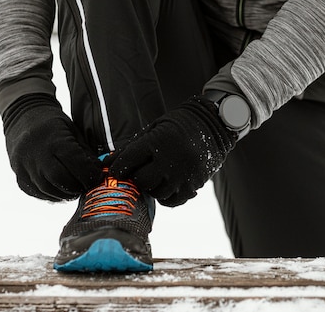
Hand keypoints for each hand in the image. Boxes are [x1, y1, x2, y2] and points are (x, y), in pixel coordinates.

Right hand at [3, 94, 102, 200]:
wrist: (23, 116)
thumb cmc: (54, 123)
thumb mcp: (73, 130)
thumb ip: (85, 152)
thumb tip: (99, 172)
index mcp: (54, 140)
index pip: (75, 164)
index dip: (89, 175)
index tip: (98, 178)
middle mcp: (36, 154)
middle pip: (61, 180)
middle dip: (77, 187)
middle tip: (87, 187)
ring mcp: (24, 166)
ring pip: (48, 190)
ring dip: (65, 194)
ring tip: (75, 190)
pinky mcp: (18, 175)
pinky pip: (36, 192)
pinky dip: (51, 195)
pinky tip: (60, 191)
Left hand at [110, 96, 236, 206]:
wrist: (214, 125)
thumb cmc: (180, 124)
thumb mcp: (155, 128)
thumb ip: (133, 146)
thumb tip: (109, 162)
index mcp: (157, 142)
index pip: (127, 162)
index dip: (117, 168)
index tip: (114, 171)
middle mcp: (170, 160)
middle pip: (141, 180)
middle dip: (136, 177)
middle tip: (138, 171)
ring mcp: (183, 174)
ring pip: (156, 192)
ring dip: (151, 186)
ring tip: (155, 175)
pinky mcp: (193, 185)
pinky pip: (172, 200)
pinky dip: (166, 196)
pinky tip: (166, 184)